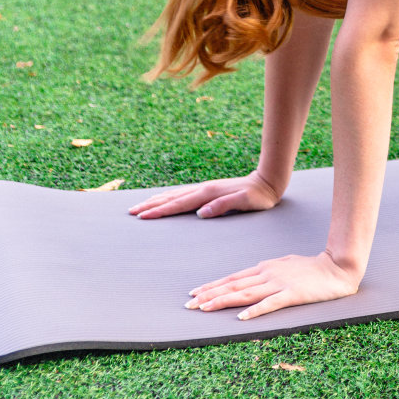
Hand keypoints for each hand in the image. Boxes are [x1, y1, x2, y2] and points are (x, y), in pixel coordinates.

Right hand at [127, 171, 281, 219]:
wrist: (268, 182)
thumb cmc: (259, 196)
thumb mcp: (245, 202)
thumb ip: (224, 206)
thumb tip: (201, 213)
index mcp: (208, 194)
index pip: (179, 204)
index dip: (160, 211)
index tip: (143, 216)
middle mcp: (203, 189)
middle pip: (171, 198)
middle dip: (150, 205)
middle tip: (131, 212)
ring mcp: (204, 189)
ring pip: (174, 195)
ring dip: (156, 200)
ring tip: (140, 206)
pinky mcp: (208, 191)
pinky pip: (182, 195)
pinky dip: (168, 198)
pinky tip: (163, 200)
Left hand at [186, 250, 361, 319]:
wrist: (337, 268)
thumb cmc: (311, 268)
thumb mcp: (284, 265)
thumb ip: (266, 272)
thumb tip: (250, 279)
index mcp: (264, 268)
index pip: (233, 278)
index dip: (212, 286)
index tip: (194, 293)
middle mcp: (267, 274)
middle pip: (233, 286)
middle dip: (209, 295)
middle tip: (188, 304)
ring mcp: (279, 283)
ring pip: (245, 294)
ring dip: (223, 301)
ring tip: (204, 308)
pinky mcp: (292, 294)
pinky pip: (270, 304)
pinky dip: (254, 310)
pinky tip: (241, 317)